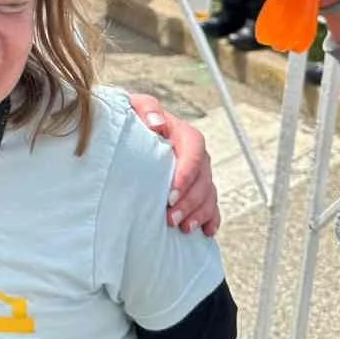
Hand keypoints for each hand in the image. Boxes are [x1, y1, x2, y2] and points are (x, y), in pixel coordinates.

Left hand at [128, 94, 219, 235]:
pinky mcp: (195, 188)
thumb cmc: (130, 119)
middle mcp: (194, 154)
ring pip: (208, 194)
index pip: (194, 150)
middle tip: (171, 218)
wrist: (128, 131)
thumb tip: (156, 122)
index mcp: (181, 133)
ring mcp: (197, 172)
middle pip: (203, 178)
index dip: (187, 173)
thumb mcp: (133, 106)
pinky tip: (206, 232)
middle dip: (189, 201)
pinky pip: (211, 204)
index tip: (171, 194)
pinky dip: (211, 218)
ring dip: (198, 213)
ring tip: (182, 228)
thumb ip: (146, 107)